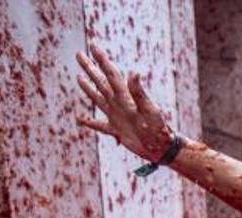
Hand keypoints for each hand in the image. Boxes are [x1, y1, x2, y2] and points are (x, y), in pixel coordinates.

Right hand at [75, 44, 174, 160]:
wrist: (162, 148)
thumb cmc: (158, 129)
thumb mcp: (149, 109)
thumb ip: (139, 92)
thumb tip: (133, 72)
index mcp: (125, 97)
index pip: (110, 73)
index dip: (101, 59)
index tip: (92, 45)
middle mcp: (119, 104)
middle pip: (101, 81)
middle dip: (90, 68)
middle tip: (79, 54)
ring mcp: (117, 116)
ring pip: (98, 98)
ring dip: (88, 88)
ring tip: (79, 78)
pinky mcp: (117, 131)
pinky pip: (100, 126)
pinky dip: (90, 123)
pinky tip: (80, 119)